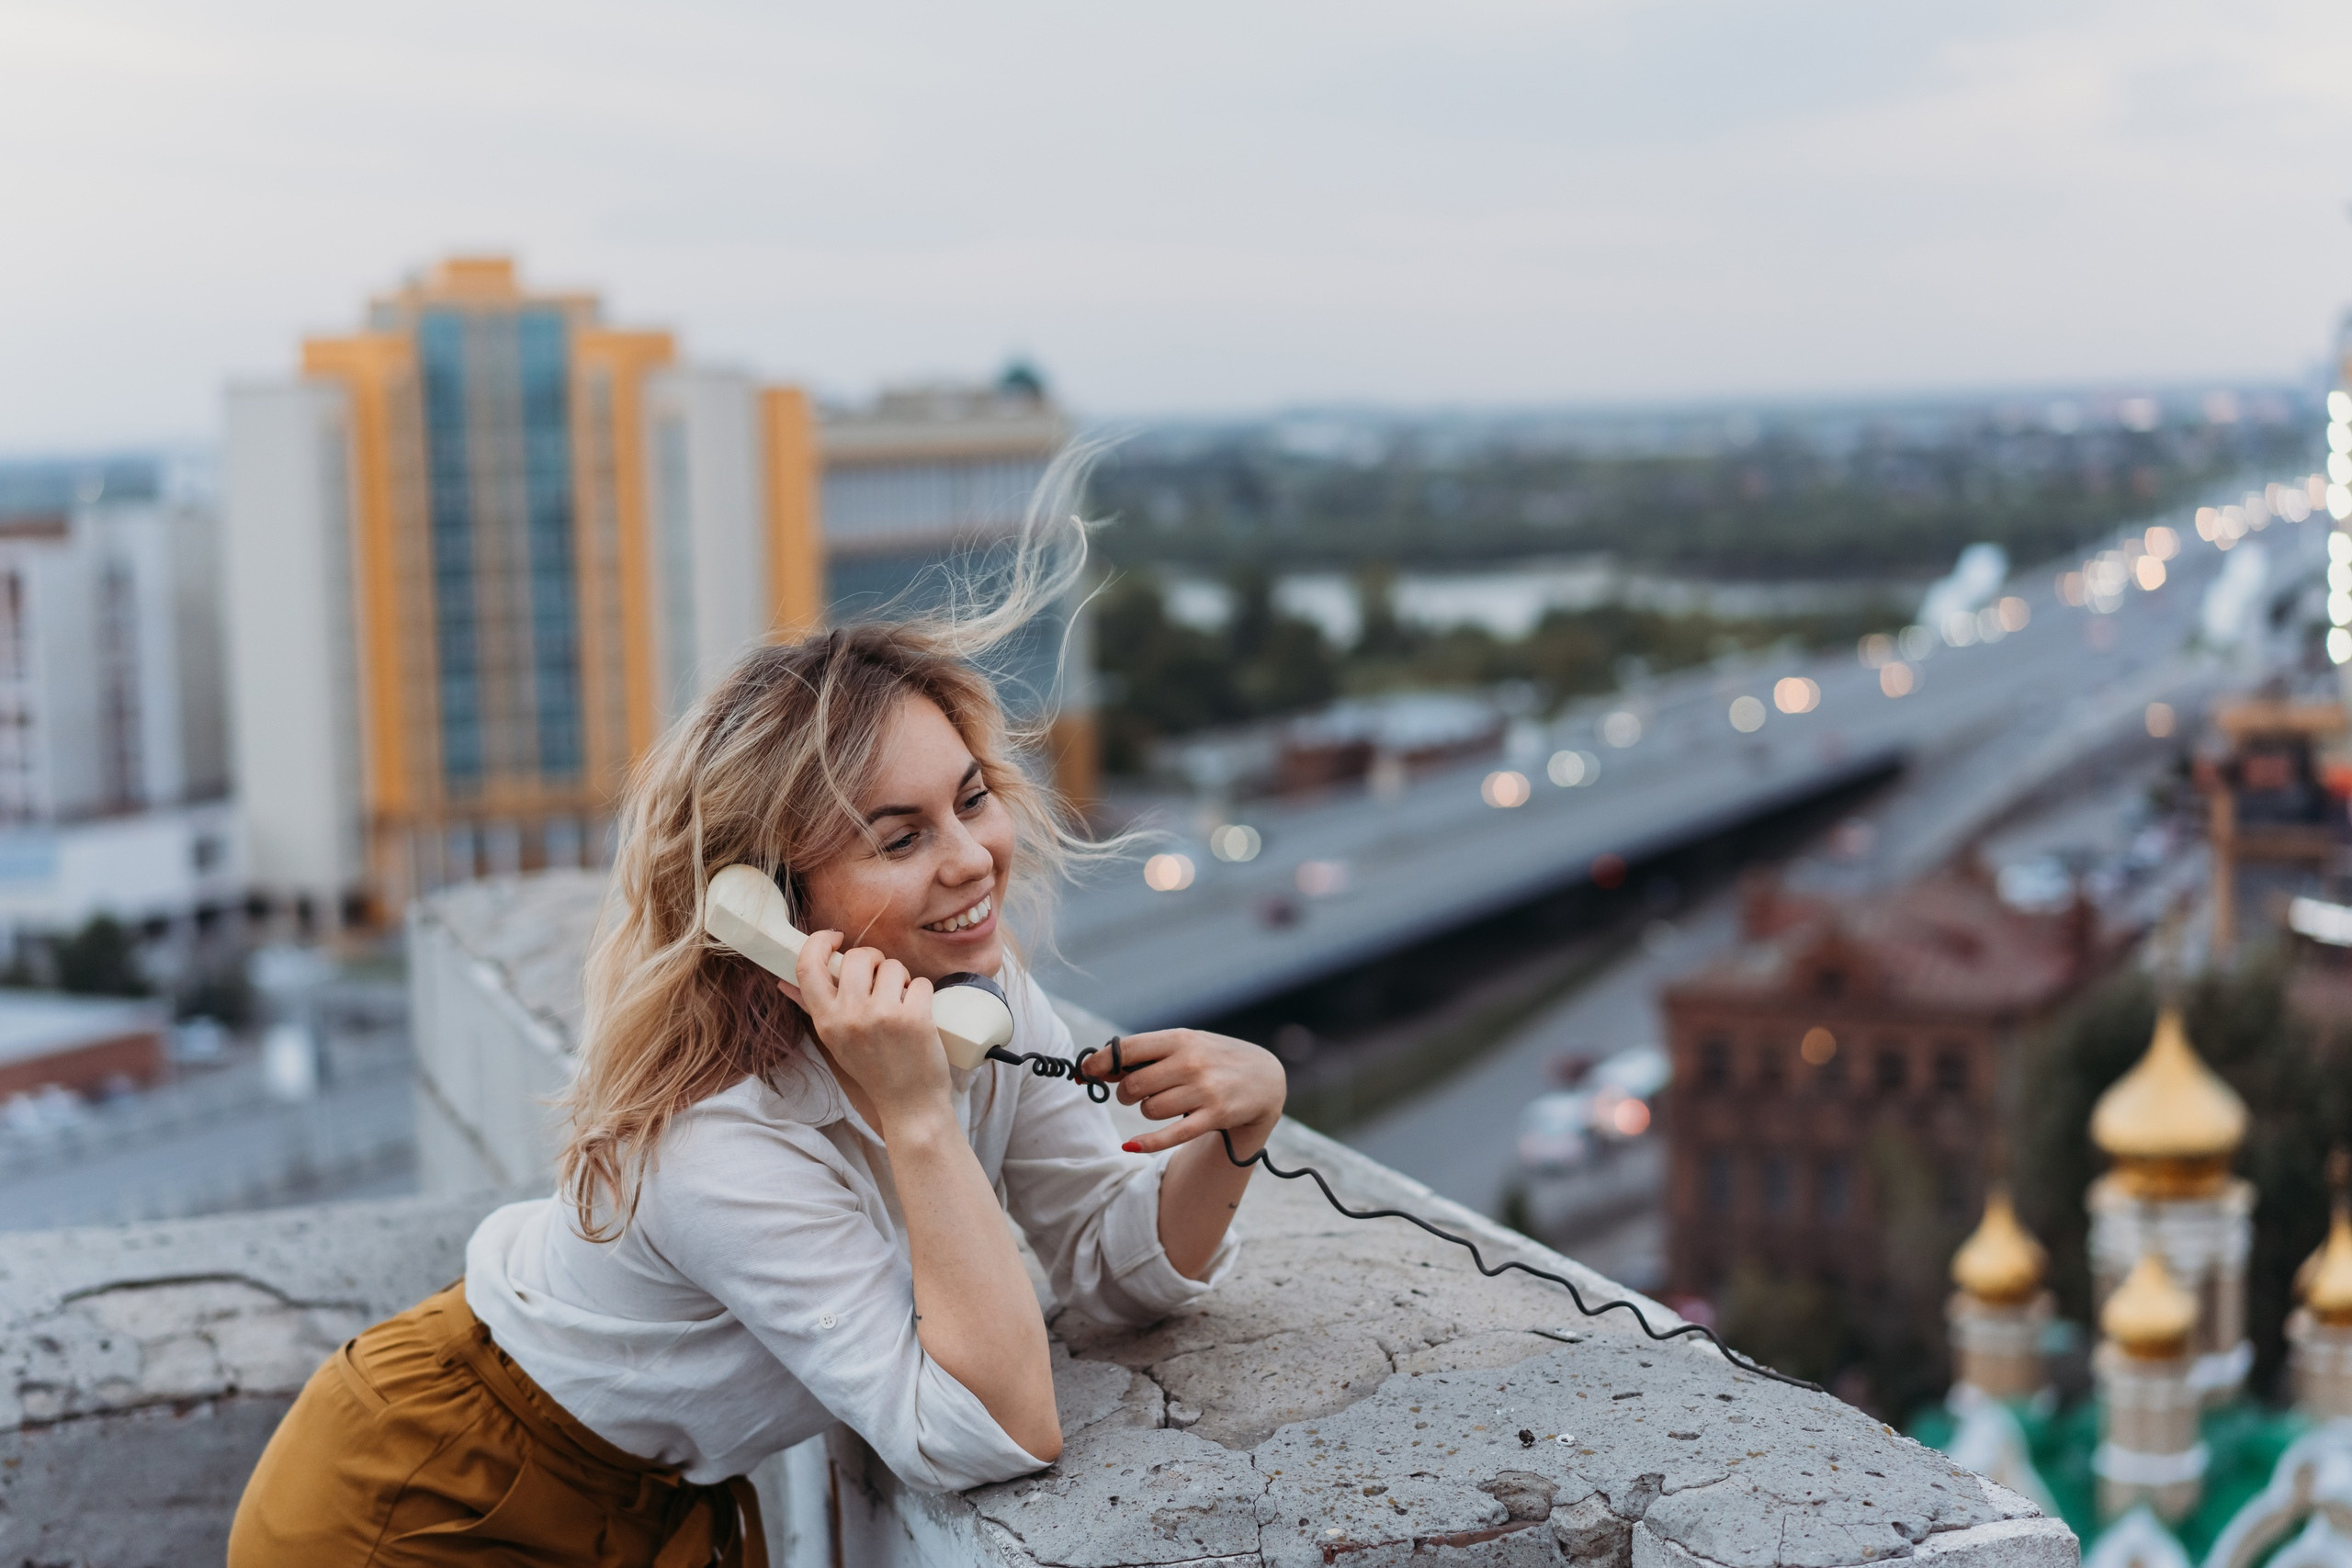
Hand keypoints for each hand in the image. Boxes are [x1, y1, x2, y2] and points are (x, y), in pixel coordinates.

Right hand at [784, 931, 949, 1130]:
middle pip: (857, 956)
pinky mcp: (914, 1018)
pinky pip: (920, 982)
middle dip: (874, 960)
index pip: (807, 966)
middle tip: (882, 979)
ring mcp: (882, 1016)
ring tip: (900, 1003)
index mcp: (826, 1021)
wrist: (909, 1105)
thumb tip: (782, 981)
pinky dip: (922, 994)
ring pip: (892, 965)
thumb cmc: (873, 1069)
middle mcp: (850, 1017)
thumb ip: (811, 1007)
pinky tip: (918, 1014)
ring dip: (901, 979)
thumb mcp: (835, 1040)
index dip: (819, 943)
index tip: (835, 938)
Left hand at [1088, 1029, 1285, 1156]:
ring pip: (1149, 1110)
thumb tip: (1096, 1069)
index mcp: (1180, 1039)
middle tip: (1136, 1094)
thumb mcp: (1185, 1046)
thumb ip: (1146, 1055)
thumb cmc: (1214, 1059)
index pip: (1128, 1049)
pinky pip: (1170, 1135)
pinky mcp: (1214, 1117)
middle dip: (1126, 1094)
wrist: (1264, 1078)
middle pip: (1133, 1086)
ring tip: (1165, 1104)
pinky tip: (1130, 1145)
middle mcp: (1191, 1063)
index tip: (1086, 1072)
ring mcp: (1204, 1091)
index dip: (1100, 1063)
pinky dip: (1146, 1142)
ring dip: (1148, 1112)